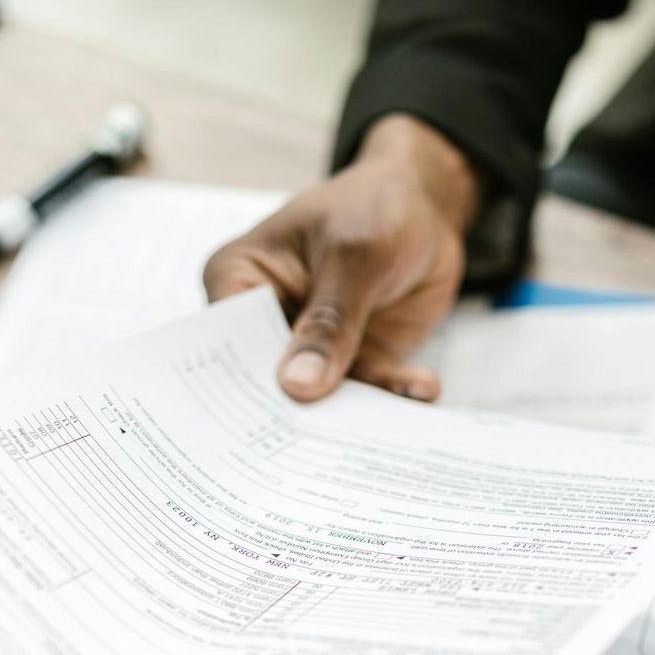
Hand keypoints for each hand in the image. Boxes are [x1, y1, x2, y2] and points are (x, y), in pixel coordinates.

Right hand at [205, 113, 481, 402]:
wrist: (428, 209)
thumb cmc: (374, 206)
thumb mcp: (354, 255)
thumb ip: (328, 322)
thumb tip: (297, 385)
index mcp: (239, 279)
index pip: (226, 343)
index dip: (242, 386)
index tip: (267, 421)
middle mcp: (266, 322)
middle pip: (268, 383)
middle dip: (297, 415)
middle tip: (319, 449)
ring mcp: (309, 348)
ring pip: (321, 399)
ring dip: (352, 415)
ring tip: (380, 427)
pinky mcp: (352, 364)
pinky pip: (368, 394)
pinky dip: (393, 398)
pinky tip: (422, 390)